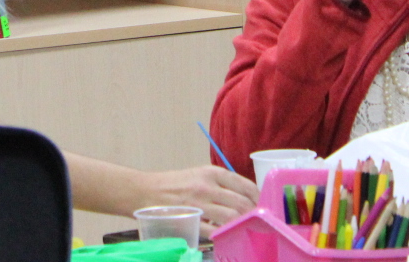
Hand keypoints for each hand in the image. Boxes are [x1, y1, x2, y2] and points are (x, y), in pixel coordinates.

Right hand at [129, 165, 257, 228]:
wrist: (145, 191)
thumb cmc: (174, 184)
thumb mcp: (199, 175)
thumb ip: (221, 185)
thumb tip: (246, 199)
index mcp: (212, 172)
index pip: (245, 185)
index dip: (259, 199)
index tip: (264, 207)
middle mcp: (207, 185)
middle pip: (242, 203)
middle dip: (254, 215)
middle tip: (258, 223)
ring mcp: (199, 203)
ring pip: (232, 217)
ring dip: (242, 225)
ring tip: (246, 230)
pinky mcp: (191, 219)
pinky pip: (214, 230)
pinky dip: (224, 234)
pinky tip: (227, 236)